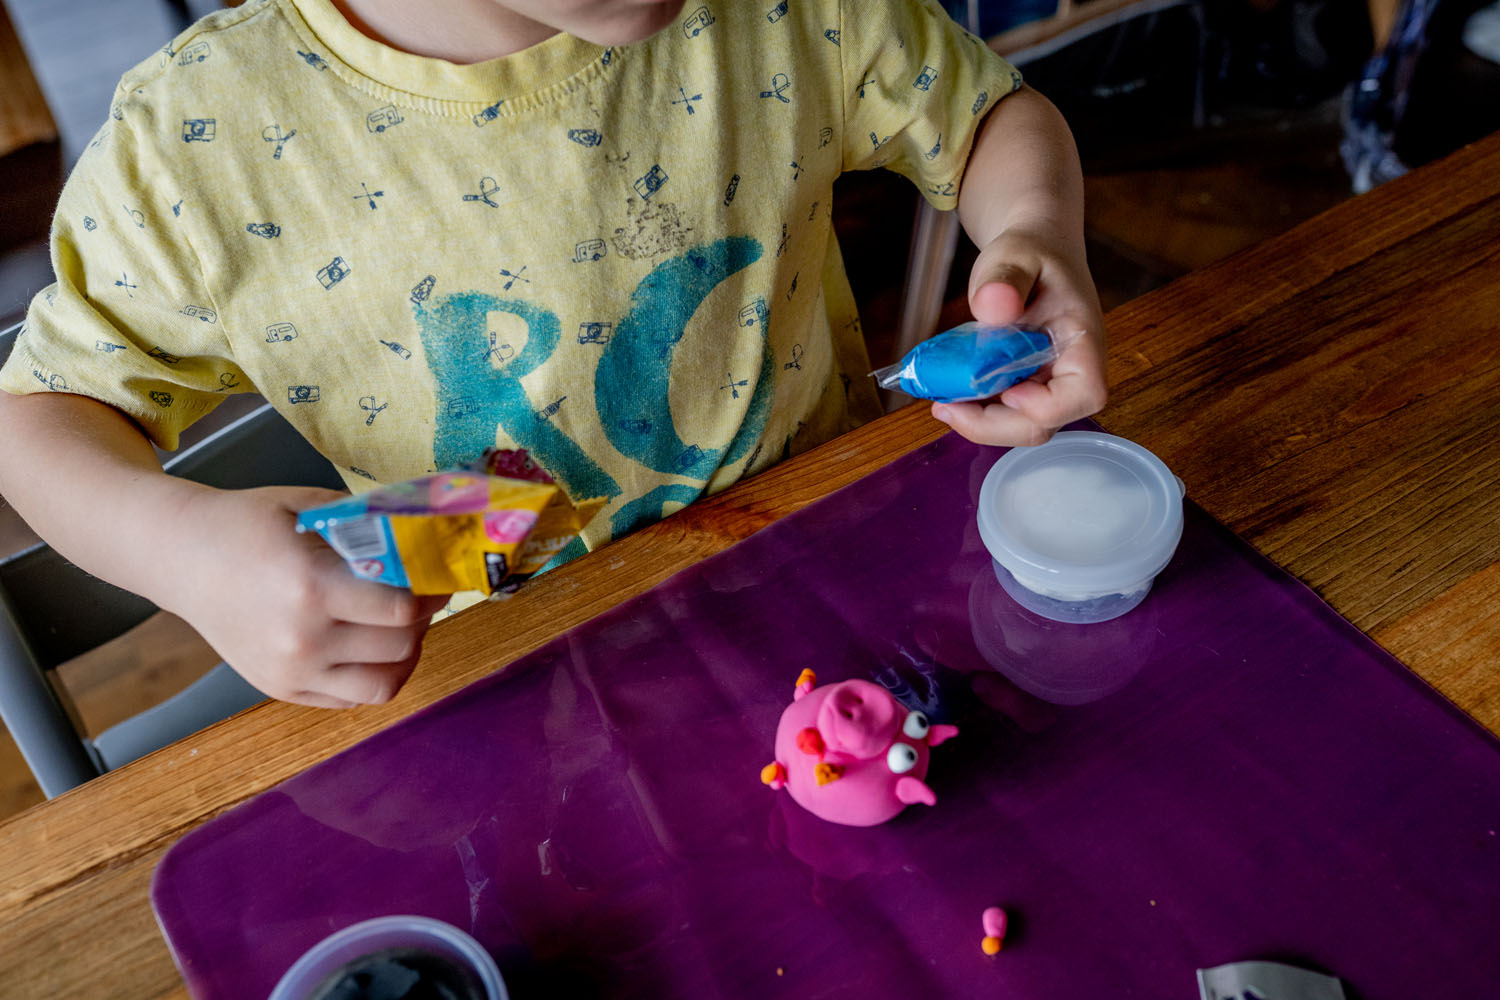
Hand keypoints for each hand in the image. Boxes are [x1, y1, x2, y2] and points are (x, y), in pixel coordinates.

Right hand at [159, 485, 450, 707]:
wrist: (180, 558)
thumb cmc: (245, 525)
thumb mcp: (308, 507)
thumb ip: (366, 524)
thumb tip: (425, 531)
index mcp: (311, 587)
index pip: (401, 610)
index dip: (432, 594)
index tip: (438, 578)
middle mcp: (302, 639)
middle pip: (400, 648)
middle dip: (423, 622)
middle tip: (422, 600)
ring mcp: (291, 671)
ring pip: (383, 686)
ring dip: (404, 658)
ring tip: (401, 630)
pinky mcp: (281, 689)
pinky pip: (351, 699)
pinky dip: (373, 677)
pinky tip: (371, 648)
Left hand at [932, 226, 1107, 445]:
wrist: (1031, 255)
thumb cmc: (1031, 252)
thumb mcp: (1015, 253)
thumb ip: (1005, 276)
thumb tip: (992, 306)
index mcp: (1083, 340)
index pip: (1084, 394)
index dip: (1046, 405)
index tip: (1007, 390)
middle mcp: (1072, 371)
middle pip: (1044, 423)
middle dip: (993, 424)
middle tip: (945, 407)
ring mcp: (1049, 384)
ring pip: (1021, 425)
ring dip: (979, 422)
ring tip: (942, 402)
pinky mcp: (1027, 388)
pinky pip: (1005, 414)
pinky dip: (976, 411)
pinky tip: (949, 393)